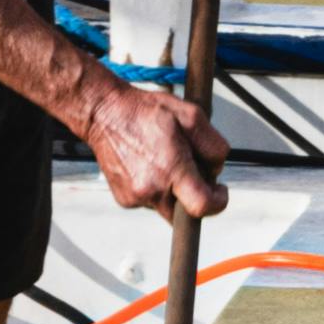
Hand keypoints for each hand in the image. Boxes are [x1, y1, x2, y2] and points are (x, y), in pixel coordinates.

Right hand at [85, 83, 228, 223]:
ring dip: (173, 191)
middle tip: (190, 170)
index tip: (219, 191)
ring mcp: (135, 197)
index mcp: (170, 169)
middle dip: (194, 196)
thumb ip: (214, 146)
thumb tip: (216, 170)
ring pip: (168, 207)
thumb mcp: (192, 115)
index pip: (203, 207)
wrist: (104, 113)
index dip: (218, 202)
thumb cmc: (145, 111)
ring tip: (163, 161)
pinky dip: (156, 188)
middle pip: (186, 213)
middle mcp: (152, 189)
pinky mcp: (124, 199)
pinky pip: (150, 202)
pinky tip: (149, 165)